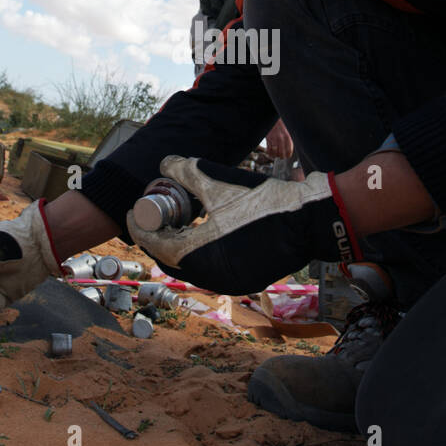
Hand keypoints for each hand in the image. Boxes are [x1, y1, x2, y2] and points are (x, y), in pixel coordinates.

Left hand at [126, 155, 361, 294]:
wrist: (309, 221)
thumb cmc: (263, 202)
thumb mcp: (219, 182)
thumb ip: (187, 172)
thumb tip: (165, 162)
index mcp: (198, 255)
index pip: (156, 245)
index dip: (141, 228)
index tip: (136, 212)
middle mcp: (210, 277)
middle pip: (170, 260)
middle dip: (158, 238)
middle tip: (156, 216)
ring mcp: (229, 282)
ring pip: (191, 267)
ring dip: (179, 247)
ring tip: (178, 223)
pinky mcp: (244, 280)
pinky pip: (211, 270)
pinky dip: (200, 255)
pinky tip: (202, 235)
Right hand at [264, 119, 293, 158]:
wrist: (274, 118)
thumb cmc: (282, 123)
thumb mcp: (288, 130)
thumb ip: (289, 139)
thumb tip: (289, 148)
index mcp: (287, 137)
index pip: (289, 150)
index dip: (288, 155)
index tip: (287, 156)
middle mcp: (281, 139)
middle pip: (281, 153)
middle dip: (282, 157)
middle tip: (281, 157)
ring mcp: (274, 139)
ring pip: (274, 152)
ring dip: (275, 155)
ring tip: (276, 155)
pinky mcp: (268, 138)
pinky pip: (268, 149)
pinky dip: (269, 152)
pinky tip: (270, 153)